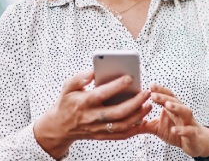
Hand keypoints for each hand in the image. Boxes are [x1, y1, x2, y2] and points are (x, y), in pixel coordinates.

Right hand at [33, 70, 152, 158]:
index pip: (101, 94)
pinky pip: (121, 135)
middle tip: (146, 92)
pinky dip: (134, 129)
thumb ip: (79, 78)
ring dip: (138, 115)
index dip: (116, 86)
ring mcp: (98, 128)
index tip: (130, 77)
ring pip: (122, 125)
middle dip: (134, 102)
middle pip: (117, 112)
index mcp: (83, 103)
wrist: (60, 127)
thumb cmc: (67, 103)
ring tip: (148, 104)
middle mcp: (91, 117)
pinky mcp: (102, 136)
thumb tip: (93, 72)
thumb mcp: (67, 87)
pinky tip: (143, 119)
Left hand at [140, 84, 208, 157]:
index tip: (150, 86)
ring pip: (185, 111)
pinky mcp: (193, 134)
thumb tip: (130, 120)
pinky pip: (189, 130)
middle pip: (174, 101)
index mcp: (173, 109)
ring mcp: (188, 122)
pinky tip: (174, 129)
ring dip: (177, 107)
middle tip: (154, 94)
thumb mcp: (158, 128)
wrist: (195, 143)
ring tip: (167, 105)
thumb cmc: (177, 132)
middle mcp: (181, 113)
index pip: (167, 96)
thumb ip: (145, 124)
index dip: (160, 91)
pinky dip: (182, 129)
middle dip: (164, 97)